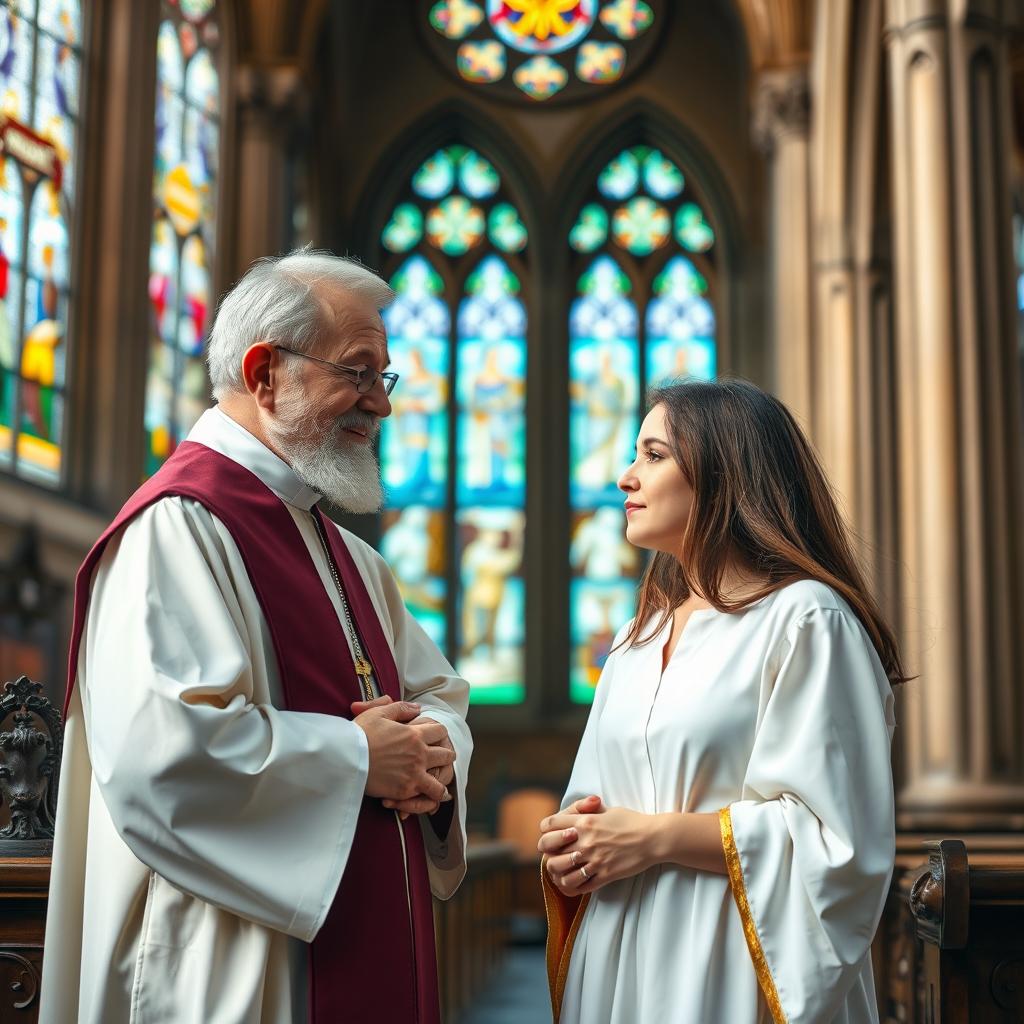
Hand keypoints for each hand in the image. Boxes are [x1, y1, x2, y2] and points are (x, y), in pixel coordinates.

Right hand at [352, 700, 453, 805]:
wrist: (345, 758)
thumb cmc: (360, 734)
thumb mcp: (379, 713)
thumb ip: (400, 708)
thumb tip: (417, 708)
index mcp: (415, 735)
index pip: (441, 732)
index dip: (438, 733)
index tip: (433, 737)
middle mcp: (419, 755)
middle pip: (447, 755)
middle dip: (445, 756)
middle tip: (438, 759)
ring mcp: (414, 775)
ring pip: (441, 783)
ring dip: (440, 783)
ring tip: (436, 784)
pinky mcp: (404, 791)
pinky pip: (426, 797)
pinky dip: (426, 799)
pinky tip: (424, 798)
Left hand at [538, 796, 657, 895]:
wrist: (653, 838)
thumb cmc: (632, 821)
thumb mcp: (607, 810)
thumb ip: (587, 811)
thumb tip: (574, 814)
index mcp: (584, 821)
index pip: (549, 824)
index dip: (546, 830)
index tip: (551, 835)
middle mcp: (585, 840)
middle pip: (549, 850)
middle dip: (549, 853)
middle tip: (556, 856)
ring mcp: (594, 859)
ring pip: (562, 873)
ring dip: (560, 873)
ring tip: (564, 872)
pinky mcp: (605, 874)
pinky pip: (581, 886)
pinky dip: (575, 886)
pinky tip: (577, 883)